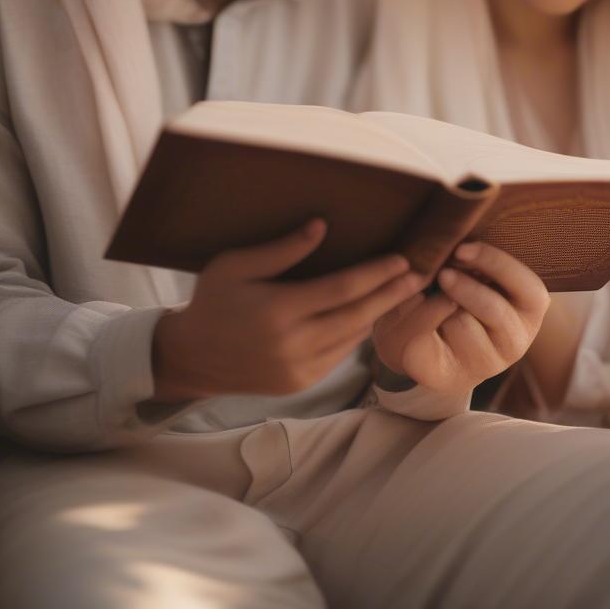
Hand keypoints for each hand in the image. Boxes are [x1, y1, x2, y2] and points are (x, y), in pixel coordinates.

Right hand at [152, 219, 422, 400]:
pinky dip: (357, 333)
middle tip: (419, 275)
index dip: (376, 274)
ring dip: (380, 315)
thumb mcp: (236, 266)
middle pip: (358, 316)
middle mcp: (293, 344)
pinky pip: (340, 355)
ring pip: (352, 338)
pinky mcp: (301, 384)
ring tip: (403, 292)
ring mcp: (299, 369)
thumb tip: (322, 226)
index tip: (401, 259)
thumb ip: (282, 249)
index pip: (342, 289)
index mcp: (278, 311)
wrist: (191, 358)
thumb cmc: (212, 302)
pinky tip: (370, 315)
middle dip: (392, 294)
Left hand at [372, 242, 549, 395]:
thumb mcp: (478, 273)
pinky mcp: (449, 378)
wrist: (432, 341)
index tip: (462, 249)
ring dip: (439, 306)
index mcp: (529, 310)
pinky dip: (414, 324)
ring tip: (430, 296)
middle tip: (442, 274)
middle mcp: (514, 342)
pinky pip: (429, 346)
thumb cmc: (462, 294)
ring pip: (461, 325)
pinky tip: (411, 314)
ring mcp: (485, 365)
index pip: (527, 286)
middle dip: (465, 288)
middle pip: (494, 310)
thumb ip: (476, 263)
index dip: (495, 263)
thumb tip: (457, 251)